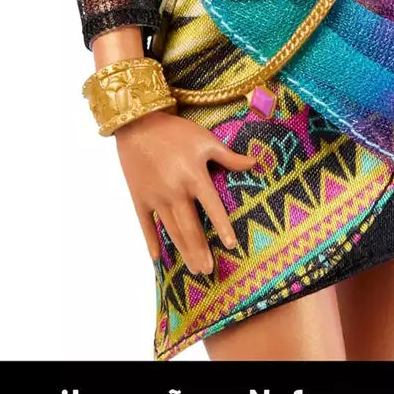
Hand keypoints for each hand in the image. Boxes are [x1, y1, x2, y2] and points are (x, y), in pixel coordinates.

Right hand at [113, 110, 257, 274]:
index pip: (212, 207)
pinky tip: (158, 258)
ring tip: (194, 269)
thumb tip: (255, 162)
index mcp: (194, 177)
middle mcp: (175, 191)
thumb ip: (229, 157)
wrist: (137, 123)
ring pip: (172, 230)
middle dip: (200, 251)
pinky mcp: (139, 198)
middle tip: (208, 271)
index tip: (232, 246)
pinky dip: (152, 242)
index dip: (223, 227)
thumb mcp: (205, 140)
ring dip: (183, 251)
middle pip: (191, 228)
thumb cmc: (176, 131)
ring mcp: (155, 197)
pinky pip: (146, 225)